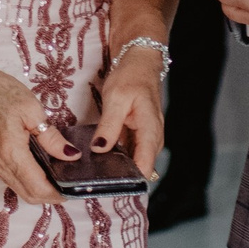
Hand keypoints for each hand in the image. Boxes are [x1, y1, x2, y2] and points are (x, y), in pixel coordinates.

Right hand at [0, 56, 73, 205]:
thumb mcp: (31, 109)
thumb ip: (51, 137)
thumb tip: (71, 155)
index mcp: (10, 152)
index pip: (37, 187)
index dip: (57, 194)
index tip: (73, 189)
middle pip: (28, 194)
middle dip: (49, 196)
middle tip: (69, 185)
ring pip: (18, 188)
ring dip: (38, 189)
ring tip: (57, 177)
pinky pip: (10, 178)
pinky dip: (26, 180)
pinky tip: (39, 168)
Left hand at [93, 44, 165, 175]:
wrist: (140, 62)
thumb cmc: (131, 76)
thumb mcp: (116, 98)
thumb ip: (108, 126)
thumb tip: (100, 150)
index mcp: (151, 130)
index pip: (145, 166)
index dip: (130, 179)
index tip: (110, 186)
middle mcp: (153, 138)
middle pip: (140, 168)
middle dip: (122, 176)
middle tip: (96, 181)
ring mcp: (147, 138)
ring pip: (134, 161)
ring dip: (119, 167)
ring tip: (95, 173)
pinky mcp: (139, 136)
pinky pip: (130, 152)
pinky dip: (118, 156)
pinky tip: (101, 158)